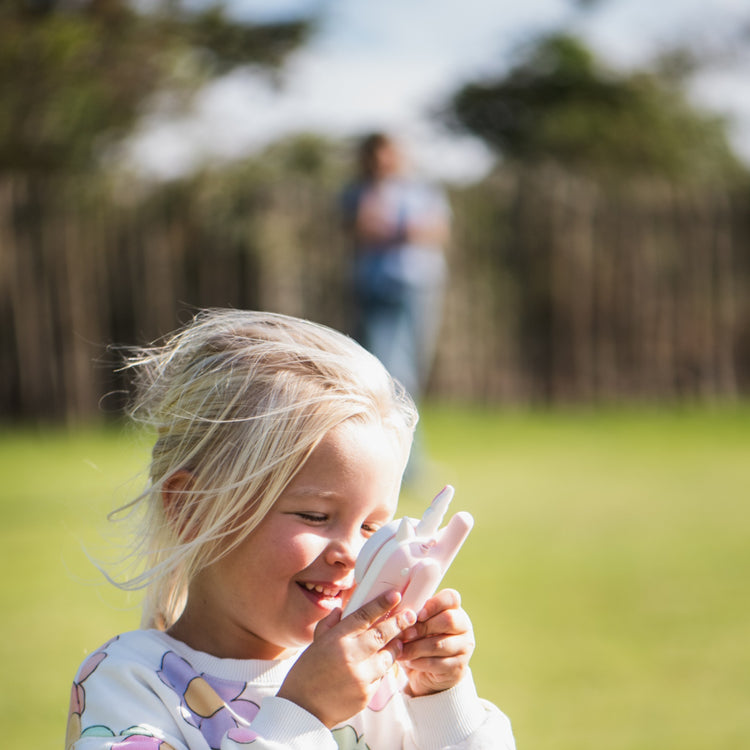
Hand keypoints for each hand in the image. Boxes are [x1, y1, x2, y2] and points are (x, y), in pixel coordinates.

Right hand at [277, 590, 415, 727]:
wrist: (302, 709)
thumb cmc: (307, 673)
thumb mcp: (315, 643)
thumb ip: (330, 625)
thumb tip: (341, 609)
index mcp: (337, 639)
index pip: (364, 616)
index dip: (382, 604)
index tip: (395, 596)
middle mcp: (351, 655)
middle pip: (383, 634)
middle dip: (399, 622)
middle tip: (411, 615)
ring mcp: (361, 676)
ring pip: (388, 657)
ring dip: (395, 647)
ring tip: (398, 641)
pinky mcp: (367, 694)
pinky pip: (381, 678)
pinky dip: (380, 670)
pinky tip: (375, 667)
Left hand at [398, 588, 474, 696]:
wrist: (428, 674)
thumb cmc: (419, 640)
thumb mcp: (416, 625)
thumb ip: (411, 616)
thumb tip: (398, 614)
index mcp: (454, 609)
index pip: (451, 597)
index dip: (434, 604)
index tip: (418, 614)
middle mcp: (464, 626)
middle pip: (448, 620)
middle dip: (422, 627)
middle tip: (403, 634)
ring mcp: (464, 648)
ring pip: (440, 644)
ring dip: (416, 647)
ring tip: (400, 650)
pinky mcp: (458, 668)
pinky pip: (437, 663)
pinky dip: (419, 662)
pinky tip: (409, 661)